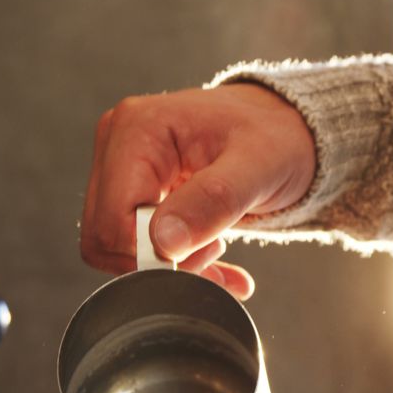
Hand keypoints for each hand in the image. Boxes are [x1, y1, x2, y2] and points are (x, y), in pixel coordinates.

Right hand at [81, 84, 316, 299]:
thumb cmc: (275, 135)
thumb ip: (214, 200)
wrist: (285, 130)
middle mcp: (119, 142)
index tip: (207, 249)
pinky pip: (133, 243)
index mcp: (138, 128)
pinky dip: (173, 262)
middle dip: (161, 260)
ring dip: (168, 265)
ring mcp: (123, 166)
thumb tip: (165, 241)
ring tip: (217, 251)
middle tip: (215, 251)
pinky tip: (214, 264)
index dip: (153, 252)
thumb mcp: (258, 166)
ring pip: (116, 246)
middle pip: (106, 236)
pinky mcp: (134, 188)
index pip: (113, 220)